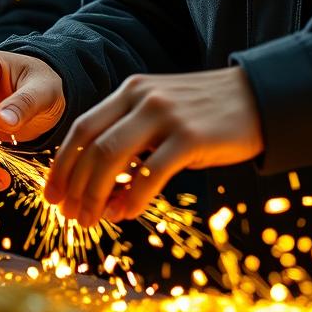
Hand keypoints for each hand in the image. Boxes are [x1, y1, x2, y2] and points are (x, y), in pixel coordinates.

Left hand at [43, 66, 263, 227]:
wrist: (259, 98)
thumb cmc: (206, 115)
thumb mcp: (163, 116)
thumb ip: (134, 142)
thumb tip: (106, 192)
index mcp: (130, 92)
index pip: (83, 128)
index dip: (63, 164)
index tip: (53, 194)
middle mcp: (142, 98)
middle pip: (91, 144)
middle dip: (74, 184)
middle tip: (68, 215)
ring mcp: (165, 115)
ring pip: (112, 157)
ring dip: (96, 194)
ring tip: (91, 219)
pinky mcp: (190, 136)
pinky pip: (152, 172)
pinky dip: (134, 197)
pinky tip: (128, 214)